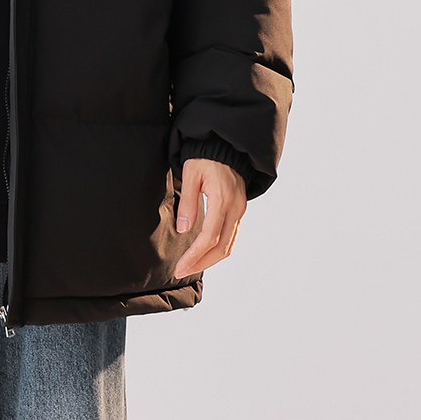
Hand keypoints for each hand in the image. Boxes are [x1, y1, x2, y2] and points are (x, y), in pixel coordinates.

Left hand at [172, 157, 246, 277]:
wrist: (225, 147)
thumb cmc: (205, 158)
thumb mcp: (191, 174)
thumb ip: (187, 202)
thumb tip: (184, 230)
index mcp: (223, 199)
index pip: (209, 237)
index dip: (194, 255)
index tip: (180, 266)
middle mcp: (236, 208)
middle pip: (222, 248)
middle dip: (201, 263)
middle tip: (181, 272)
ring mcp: (240, 210)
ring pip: (229, 246)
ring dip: (210, 260)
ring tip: (190, 266)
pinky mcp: (240, 211)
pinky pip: (231, 237)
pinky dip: (218, 249)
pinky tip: (204, 254)